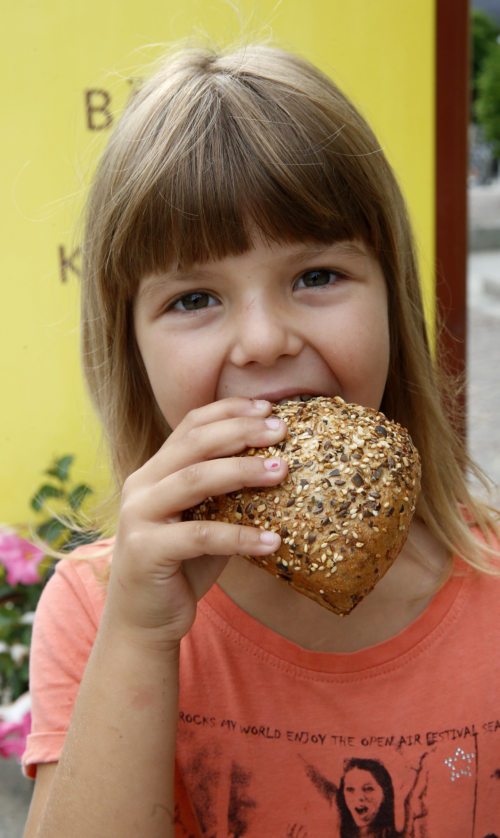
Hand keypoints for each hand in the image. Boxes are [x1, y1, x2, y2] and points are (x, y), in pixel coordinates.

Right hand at [102, 398, 287, 648]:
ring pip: (195, 480)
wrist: (143, 621)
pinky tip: (273, 541)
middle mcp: (141, 486)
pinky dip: (241, 536)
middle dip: (241, 432)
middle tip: (282, 431)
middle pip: (194, 444)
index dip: (229, 411)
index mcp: (154, 471)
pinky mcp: (145, 551)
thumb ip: (226, 494)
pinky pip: (201, 536)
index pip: (191, 425)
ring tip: (282, 470)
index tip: (268, 408)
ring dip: (243, 471)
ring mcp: (139, 516)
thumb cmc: (181, 566)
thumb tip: (280, 467)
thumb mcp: (205, 521)